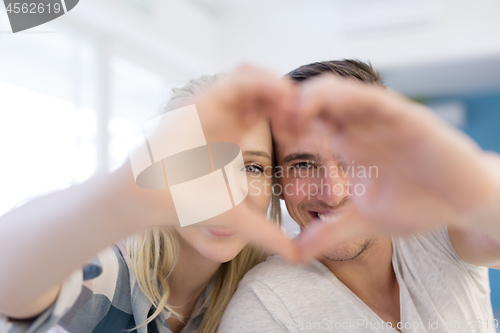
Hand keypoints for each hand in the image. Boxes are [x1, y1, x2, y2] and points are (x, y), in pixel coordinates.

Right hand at [115, 65, 298, 259]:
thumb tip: (297, 257)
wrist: (148, 199)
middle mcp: (224, 116)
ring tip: (294, 107)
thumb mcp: (238, 216)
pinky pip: (237, 79)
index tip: (304, 132)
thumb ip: (267, 233)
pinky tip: (280, 98)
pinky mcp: (202, 100)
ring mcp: (213, 105)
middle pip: (264, 88)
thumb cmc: (185, 203)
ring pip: (252, 75)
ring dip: (278, 85)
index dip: (291, 114)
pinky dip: (263, 82)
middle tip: (304, 117)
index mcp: (233, 134)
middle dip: (289, 97)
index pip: (268, 108)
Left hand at [275, 75, 498, 258]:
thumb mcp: (364, 222)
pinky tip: (331, 106)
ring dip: (313, 96)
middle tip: (274, 121)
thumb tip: (294, 254)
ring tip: (294, 113)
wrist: (463, 204)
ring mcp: (382, 120)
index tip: (265, 135)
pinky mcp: (408, 118)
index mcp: (348, 143)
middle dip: (290, 103)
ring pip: (340, 90)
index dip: (284, 121)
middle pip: (317, 98)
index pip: (309, 119)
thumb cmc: (417, 204)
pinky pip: (374, 99)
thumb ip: (330, 233)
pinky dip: (349, 98)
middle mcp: (361, 127)